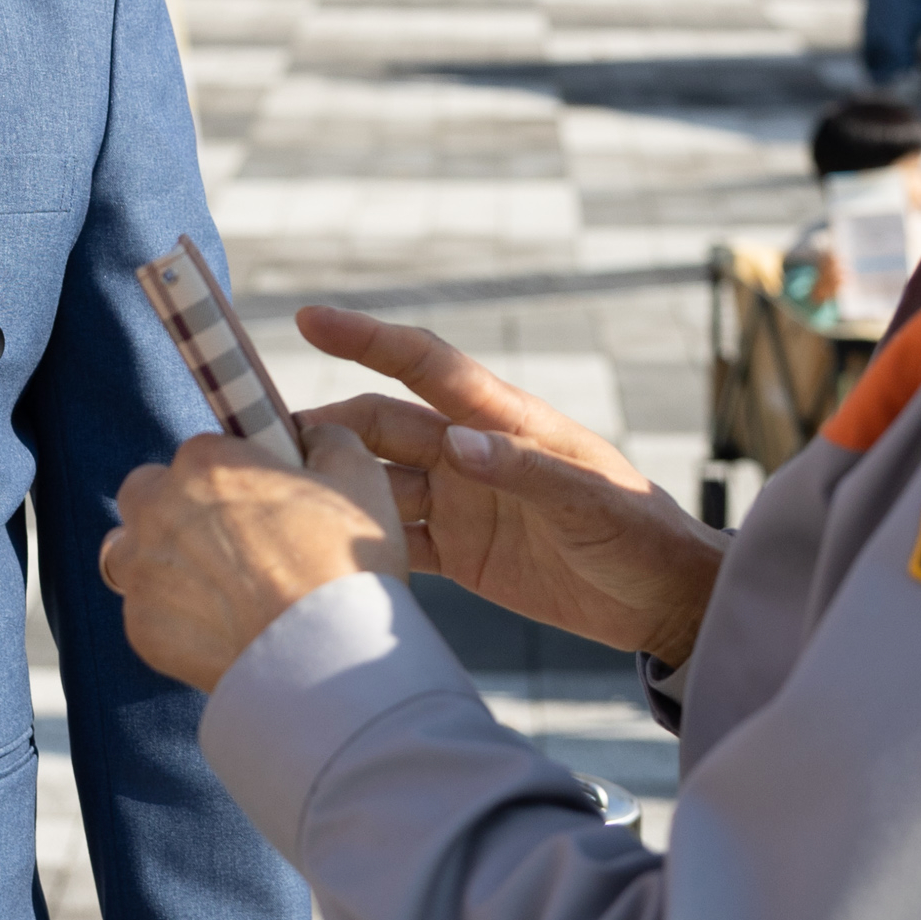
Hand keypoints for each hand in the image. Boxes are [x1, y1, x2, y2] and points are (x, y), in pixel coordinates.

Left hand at [101, 427, 404, 694]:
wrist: (326, 663)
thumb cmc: (344, 564)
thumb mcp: (359, 478)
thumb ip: (327, 440)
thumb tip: (308, 437)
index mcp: (205, 462)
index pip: (201, 452)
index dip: (230, 477)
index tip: (255, 503)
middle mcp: (158, 509)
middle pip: (147, 493)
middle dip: (175, 509)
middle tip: (226, 542)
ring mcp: (143, 571)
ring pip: (132, 552)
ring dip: (162, 561)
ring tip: (216, 588)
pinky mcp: (140, 628)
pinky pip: (147, 612)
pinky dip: (174, 619)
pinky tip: (219, 630)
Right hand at [294, 304, 727, 667]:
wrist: (665, 600)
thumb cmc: (640, 533)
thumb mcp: (590, 502)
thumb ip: (524, 472)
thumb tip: (455, 445)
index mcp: (504, 421)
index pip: (425, 365)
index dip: (367, 339)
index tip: (308, 319)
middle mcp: (470, 453)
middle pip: (379, 427)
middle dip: (321, 427)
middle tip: (254, 441)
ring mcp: (460, 502)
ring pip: (375, 484)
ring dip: (328, 487)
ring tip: (268, 499)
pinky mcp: (459, 554)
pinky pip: (393, 541)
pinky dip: (355, 543)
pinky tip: (314, 555)